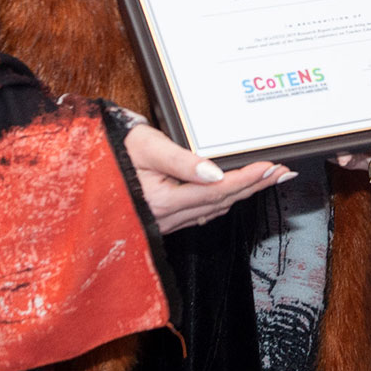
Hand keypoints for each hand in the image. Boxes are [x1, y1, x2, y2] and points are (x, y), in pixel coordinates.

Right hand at [124, 124, 291, 233]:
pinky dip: (222, 201)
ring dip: (242, 193)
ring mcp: (164, 222)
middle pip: (222, 201)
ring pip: (213, 209)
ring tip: (267, 179)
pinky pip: (200, 213)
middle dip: (254, 186)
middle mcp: (165, 218)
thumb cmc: (114, 149)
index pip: (219, 190)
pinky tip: (234, 194)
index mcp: (163, 201)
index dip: (249, 179)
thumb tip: (216, 173)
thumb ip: (182, 161)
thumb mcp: (147, 147)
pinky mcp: (163, 220)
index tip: (272, 167)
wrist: (88, 160)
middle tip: (282, 173)